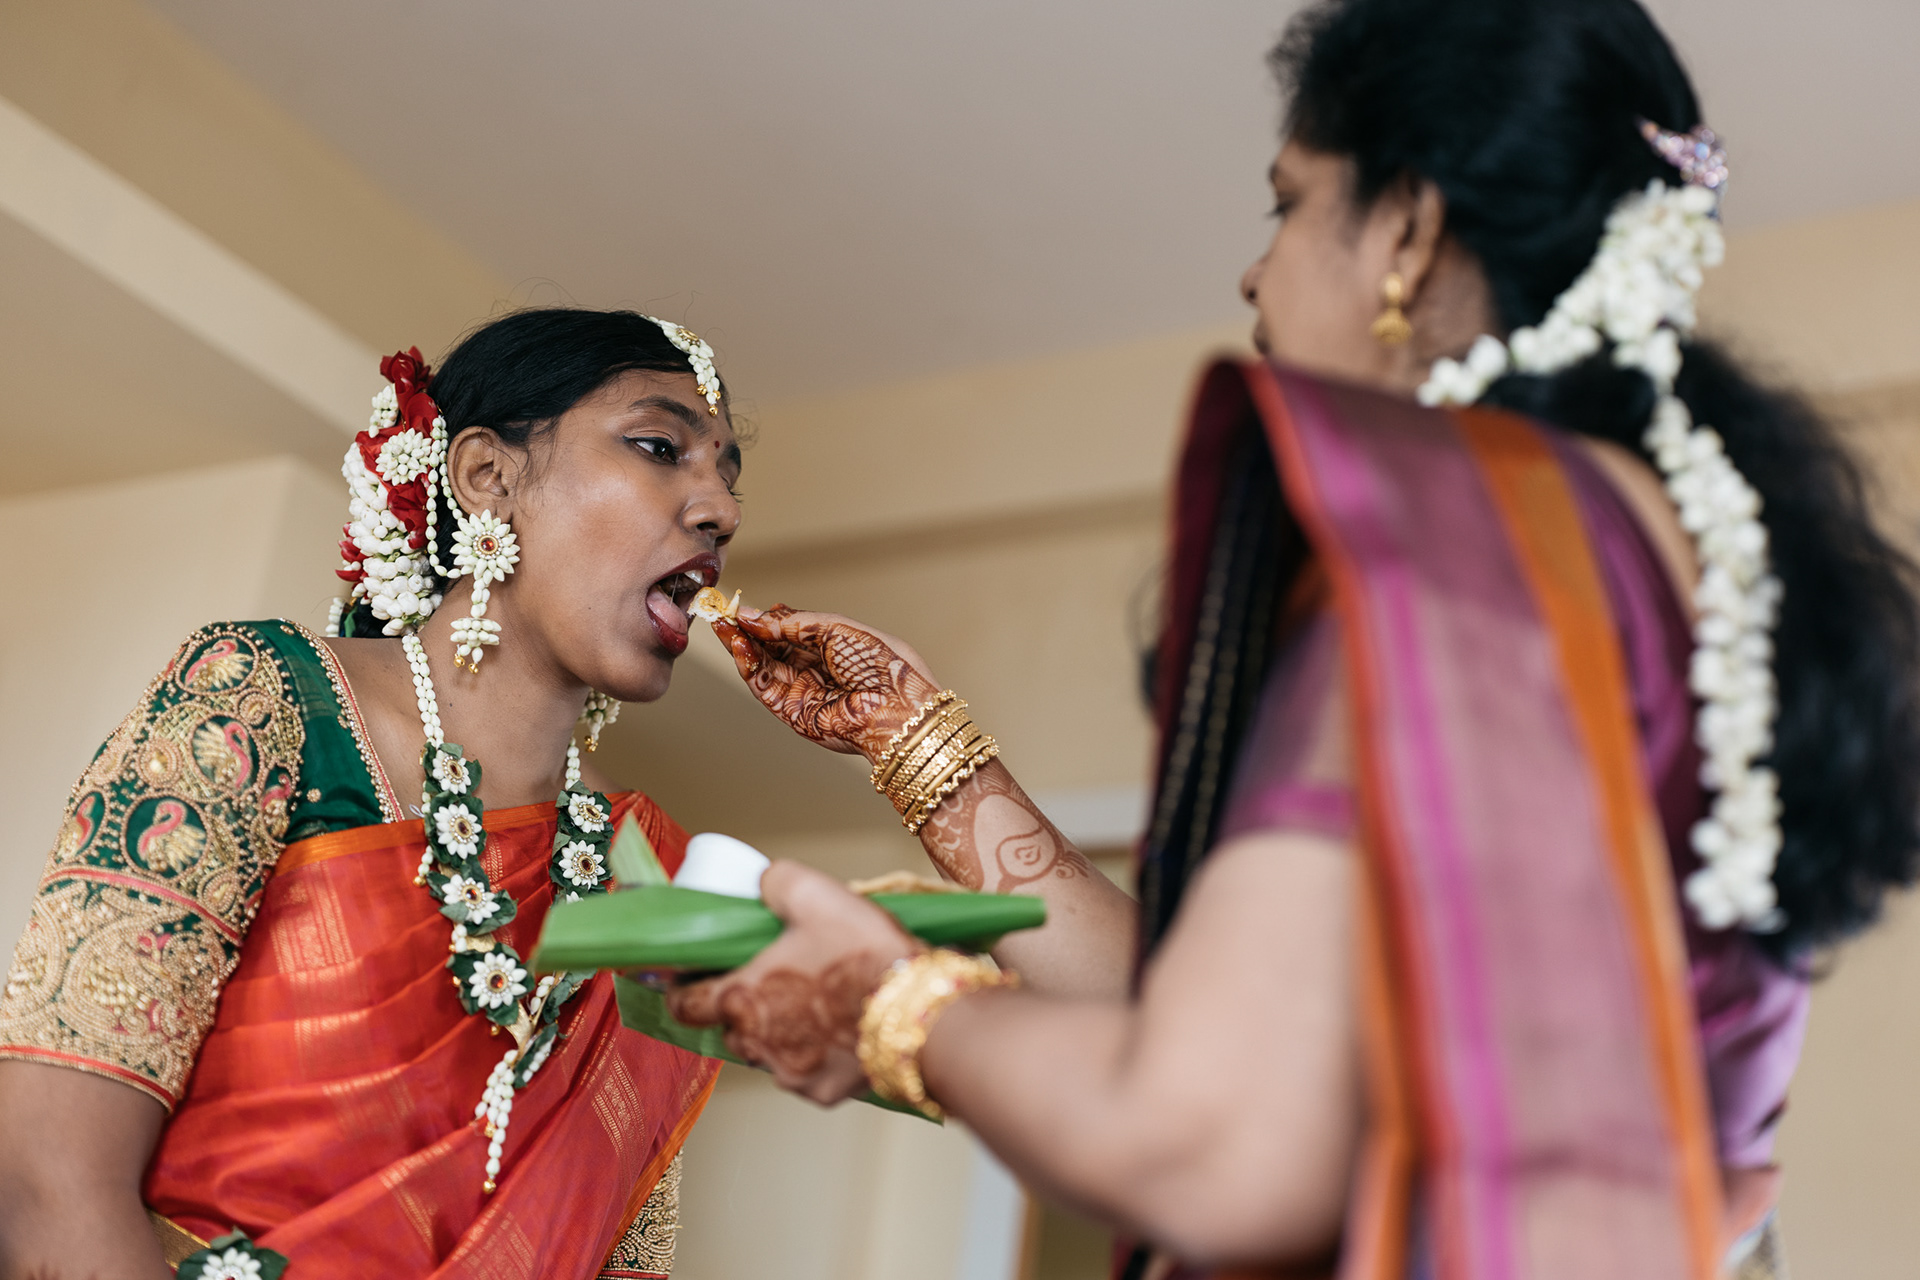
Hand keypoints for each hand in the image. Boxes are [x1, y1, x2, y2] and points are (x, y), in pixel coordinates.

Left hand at [666, 861, 919, 1103]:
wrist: (924, 1012)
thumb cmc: (865, 956)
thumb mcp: (817, 894)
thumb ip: (776, 882)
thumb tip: (762, 883)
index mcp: (743, 998)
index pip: (685, 1005)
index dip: (683, 990)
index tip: (690, 979)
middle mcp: (758, 1045)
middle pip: (733, 1028)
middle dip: (746, 1006)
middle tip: (775, 980)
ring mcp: (793, 1075)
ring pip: (771, 1053)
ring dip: (783, 1032)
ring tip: (816, 1004)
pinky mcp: (827, 1093)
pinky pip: (810, 1074)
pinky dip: (819, 1055)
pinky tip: (843, 1031)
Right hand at [714, 606, 941, 758]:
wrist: (895, 705)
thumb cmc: (880, 664)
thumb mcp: (834, 628)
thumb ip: (791, 622)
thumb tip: (754, 615)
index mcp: (833, 646)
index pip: (789, 630)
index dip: (765, 618)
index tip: (741, 605)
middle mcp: (816, 669)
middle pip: (771, 649)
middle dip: (747, 630)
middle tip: (724, 612)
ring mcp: (803, 691)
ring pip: (762, 666)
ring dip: (741, 646)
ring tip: (725, 625)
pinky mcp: (793, 713)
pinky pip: (764, 686)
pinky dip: (747, 665)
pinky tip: (738, 645)